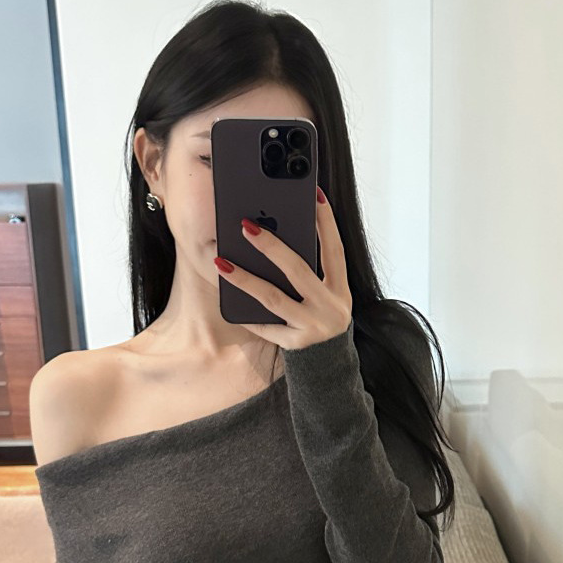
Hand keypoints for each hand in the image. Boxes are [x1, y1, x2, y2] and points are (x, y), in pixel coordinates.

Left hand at [213, 186, 352, 351]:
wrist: (328, 367)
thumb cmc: (321, 319)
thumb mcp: (326, 295)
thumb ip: (312, 271)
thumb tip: (279, 235)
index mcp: (340, 290)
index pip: (334, 250)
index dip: (327, 223)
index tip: (314, 195)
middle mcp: (331, 307)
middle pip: (298, 271)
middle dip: (272, 247)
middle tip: (246, 226)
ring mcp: (313, 327)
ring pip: (274, 299)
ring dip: (245, 279)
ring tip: (221, 262)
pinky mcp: (296, 344)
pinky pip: (266, 327)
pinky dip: (247, 314)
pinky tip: (227, 299)